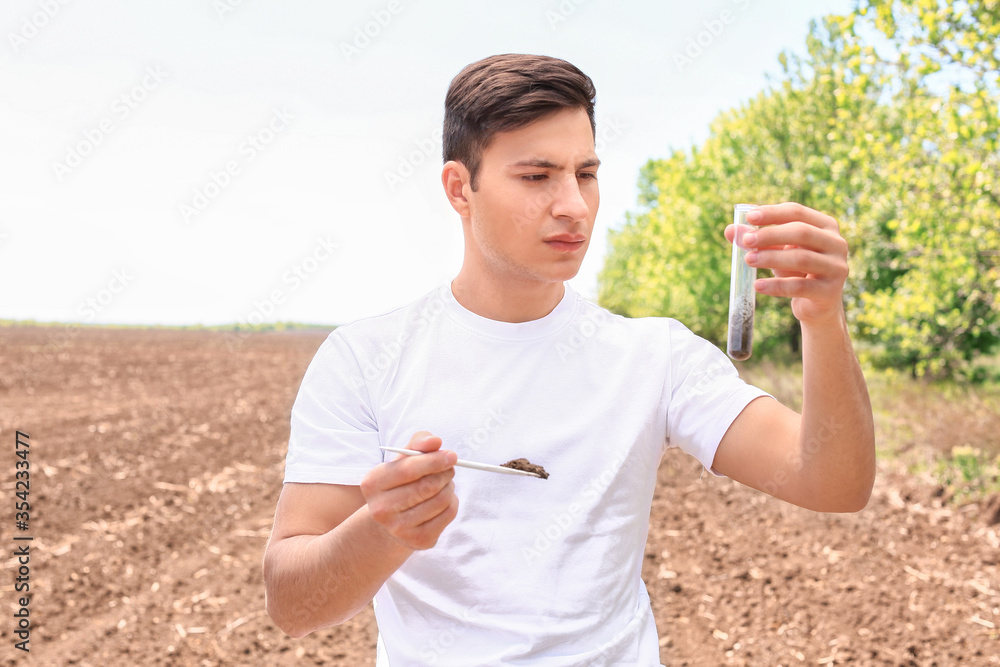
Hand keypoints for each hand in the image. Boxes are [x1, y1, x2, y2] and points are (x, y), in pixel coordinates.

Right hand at [360, 431, 458, 550]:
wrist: (390, 521)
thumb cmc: (401, 482)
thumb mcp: (403, 459)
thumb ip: (418, 444)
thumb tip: (435, 442)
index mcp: (373, 483)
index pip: (408, 470)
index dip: (433, 461)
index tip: (451, 455)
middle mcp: (381, 509)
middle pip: (426, 487)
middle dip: (445, 473)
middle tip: (450, 468)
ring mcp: (398, 528)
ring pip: (441, 500)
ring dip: (449, 487)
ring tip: (443, 484)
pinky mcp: (418, 540)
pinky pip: (448, 514)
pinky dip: (452, 502)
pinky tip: (442, 500)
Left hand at [725, 202, 848, 325]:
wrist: (817, 304)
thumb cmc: (796, 270)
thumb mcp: (777, 251)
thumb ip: (756, 239)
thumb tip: (730, 230)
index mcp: (825, 226)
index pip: (797, 212)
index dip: (772, 213)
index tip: (749, 217)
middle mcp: (836, 243)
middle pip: (801, 232)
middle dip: (770, 235)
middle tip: (746, 241)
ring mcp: (837, 267)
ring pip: (801, 258)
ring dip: (771, 258)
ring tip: (748, 260)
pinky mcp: (830, 292)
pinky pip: (800, 286)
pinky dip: (776, 285)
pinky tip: (758, 285)